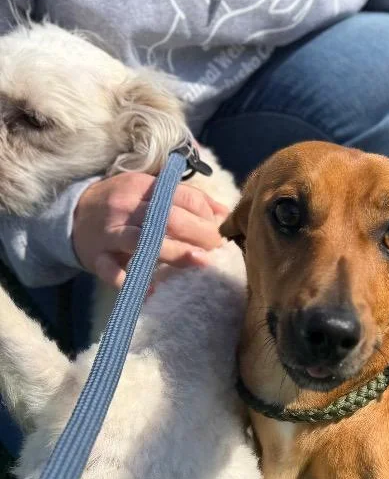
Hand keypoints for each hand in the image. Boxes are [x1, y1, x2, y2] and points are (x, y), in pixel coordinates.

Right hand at [73, 172, 229, 287]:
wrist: (72, 217)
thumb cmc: (123, 206)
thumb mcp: (150, 192)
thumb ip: (188, 200)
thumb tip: (225, 215)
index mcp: (144, 188)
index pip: (183, 197)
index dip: (206, 215)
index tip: (220, 232)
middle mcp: (127, 207)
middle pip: (167, 217)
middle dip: (198, 233)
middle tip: (216, 250)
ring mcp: (111, 233)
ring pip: (144, 240)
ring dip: (174, 251)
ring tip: (198, 262)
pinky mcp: (98, 257)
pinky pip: (113, 271)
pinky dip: (131, 282)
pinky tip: (151, 291)